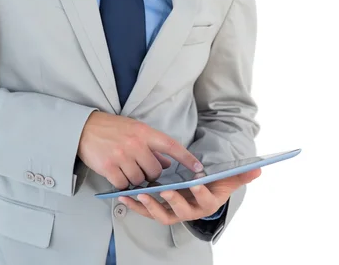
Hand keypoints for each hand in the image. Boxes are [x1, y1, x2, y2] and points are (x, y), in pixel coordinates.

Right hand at [77, 111, 202, 188]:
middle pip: (155, 170)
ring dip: (135, 179)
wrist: (85, 128)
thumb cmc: (112, 128)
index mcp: (144, 132)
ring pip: (139, 180)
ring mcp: (121, 155)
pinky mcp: (108, 167)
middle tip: (140, 167)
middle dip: (151, 174)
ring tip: (126, 168)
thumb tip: (167, 163)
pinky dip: (122, 183)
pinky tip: (117, 173)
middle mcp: (135, 143)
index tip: (198, 168)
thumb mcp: (134, 130)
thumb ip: (152, 145)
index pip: (170, 146)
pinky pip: (123, 184)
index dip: (186, 158)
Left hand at [118, 168, 261, 224]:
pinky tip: (124, 195)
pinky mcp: (159, 210)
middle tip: (166, 190)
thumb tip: (259, 169)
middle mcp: (189, 212)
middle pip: (181, 211)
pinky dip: (135, 204)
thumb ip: (241, 175)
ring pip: (161, 214)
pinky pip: (146, 210)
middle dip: (173, 201)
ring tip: (140, 194)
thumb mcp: (227, 180)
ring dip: (150, 206)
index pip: (205, 201)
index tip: (195, 183)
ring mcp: (173, 213)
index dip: (201, 194)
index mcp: (206, 204)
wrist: (201, 194)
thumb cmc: (213, 186)